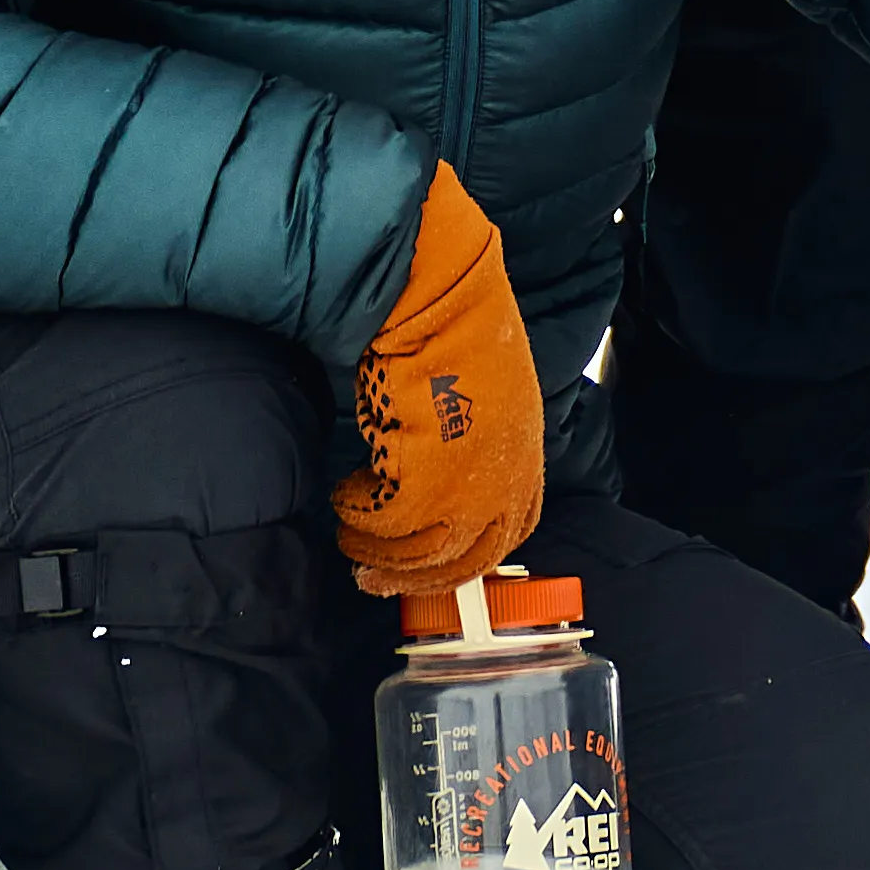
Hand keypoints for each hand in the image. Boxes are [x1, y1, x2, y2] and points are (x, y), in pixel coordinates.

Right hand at [336, 169, 551, 605]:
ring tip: (350, 532)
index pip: (505, 535)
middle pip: (463, 558)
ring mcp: (470, 484)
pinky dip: (358, 517)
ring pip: (421, 552)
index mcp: (525, 458)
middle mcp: (506, 479)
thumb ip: (473, 448)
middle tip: (372, 575)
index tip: (424, 564)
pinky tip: (344, 495)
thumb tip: (438, 486)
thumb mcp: (486, 397)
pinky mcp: (426, 480)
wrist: (439, 294)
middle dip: (415, 574)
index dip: (461, 557)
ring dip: (377, 550)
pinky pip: (385, 523)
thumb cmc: (455, 328)